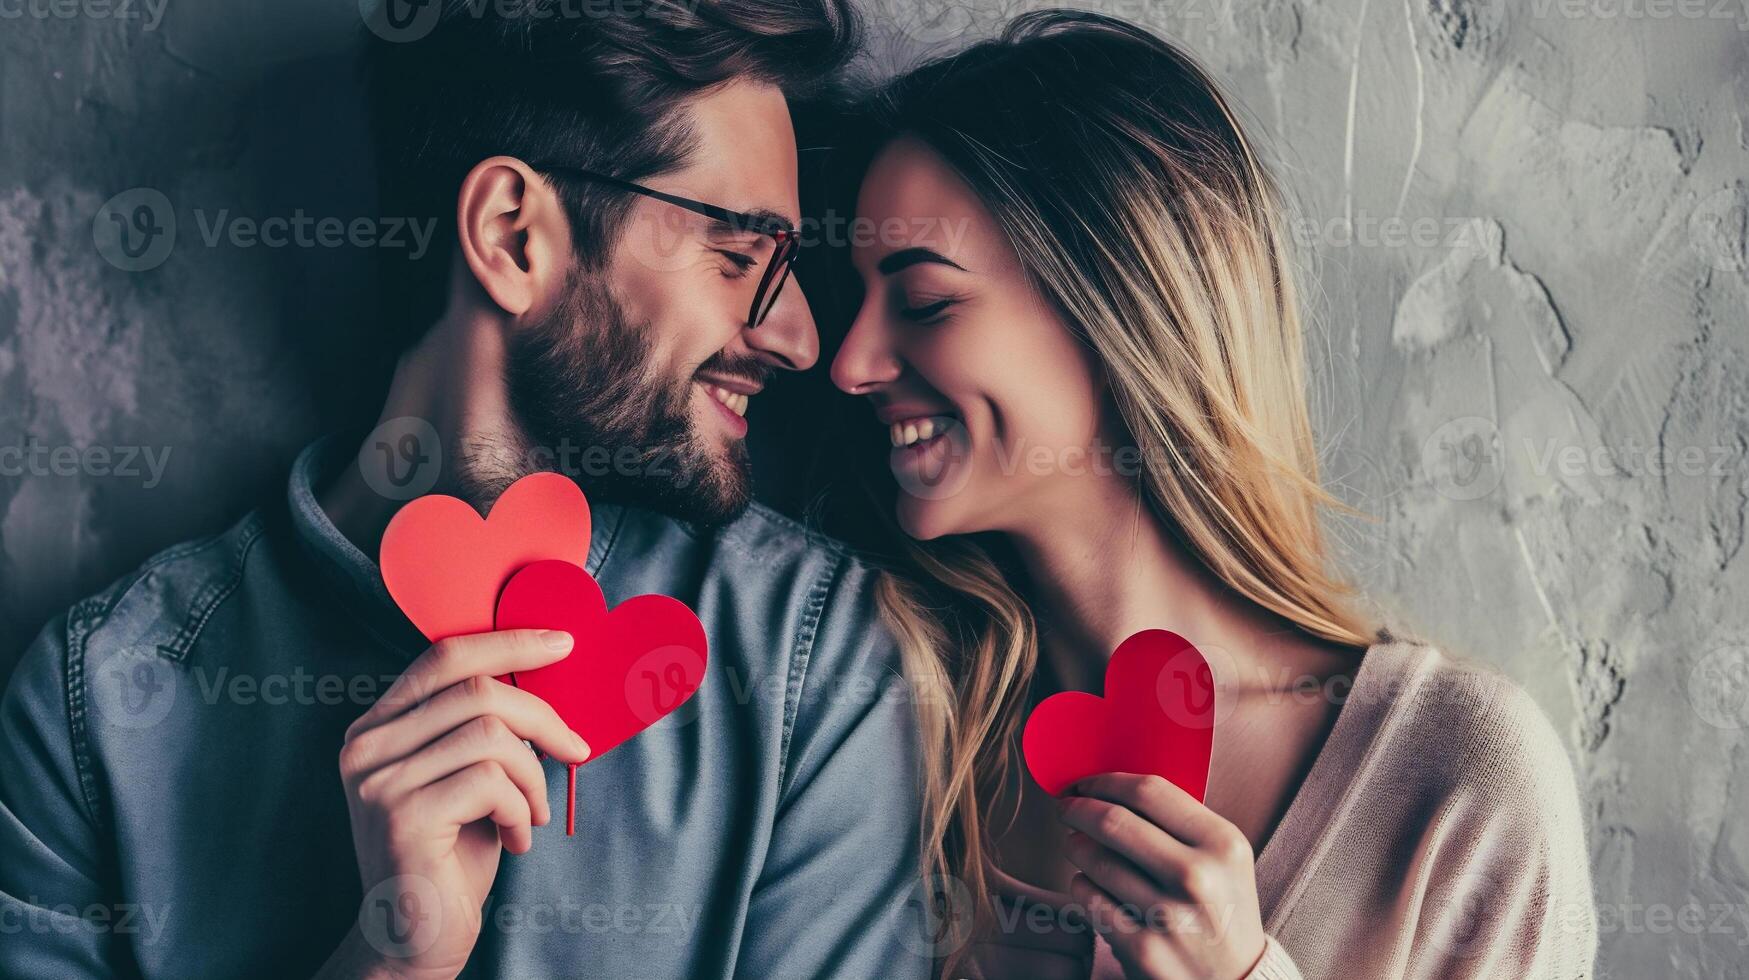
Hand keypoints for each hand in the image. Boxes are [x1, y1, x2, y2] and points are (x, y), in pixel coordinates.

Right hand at [332, 629, 590, 979]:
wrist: (418, 936)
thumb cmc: (453, 854)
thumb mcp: (468, 775)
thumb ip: (483, 725)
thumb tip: (545, 672)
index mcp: (378, 725)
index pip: (445, 657)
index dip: (509, 642)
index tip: (562, 643)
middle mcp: (366, 746)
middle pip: (477, 690)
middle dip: (543, 718)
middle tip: (574, 751)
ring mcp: (378, 781)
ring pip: (491, 734)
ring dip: (533, 775)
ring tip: (531, 814)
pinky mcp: (402, 817)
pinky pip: (490, 781)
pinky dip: (520, 808)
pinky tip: (516, 839)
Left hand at [1058, 773, 1266, 979]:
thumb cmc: (1221, 910)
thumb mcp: (1222, 859)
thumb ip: (1178, 822)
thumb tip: (1111, 788)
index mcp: (1222, 843)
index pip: (1148, 792)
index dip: (1106, 781)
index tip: (1087, 783)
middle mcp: (1197, 876)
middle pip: (1112, 820)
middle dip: (1078, 809)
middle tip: (1067, 808)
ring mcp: (1168, 915)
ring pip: (1093, 859)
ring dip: (1076, 848)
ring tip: (1079, 848)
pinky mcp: (1142, 949)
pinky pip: (1088, 899)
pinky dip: (1082, 885)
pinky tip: (1091, 885)